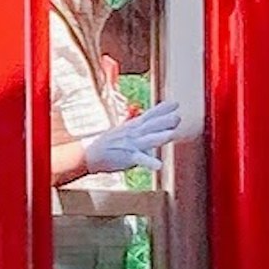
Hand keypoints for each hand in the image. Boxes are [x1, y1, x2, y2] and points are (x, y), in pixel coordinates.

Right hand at [70, 97, 188, 176]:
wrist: (90, 155)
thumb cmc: (109, 144)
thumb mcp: (124, 131)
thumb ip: (138, 127)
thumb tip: (148, 121)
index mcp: (133, 126)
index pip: (150, 115)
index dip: (162, 109)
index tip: (175, 103)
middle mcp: (133, 133)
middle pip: (151, 125)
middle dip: (165, 121)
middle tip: (177, 117)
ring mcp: (131, 144)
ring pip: (148, 140)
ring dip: (160, 136)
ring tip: (172, 134)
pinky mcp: (128, 157)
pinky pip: (140, 160)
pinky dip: (150, 162)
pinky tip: (159, 165)